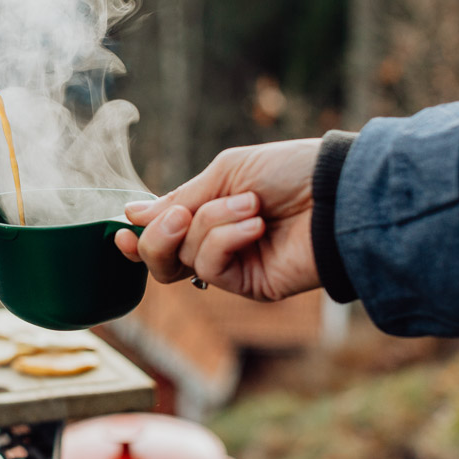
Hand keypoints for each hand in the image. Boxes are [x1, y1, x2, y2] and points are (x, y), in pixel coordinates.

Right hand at [115, 139, 321, 301]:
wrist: (337, 192)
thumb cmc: (289, 172)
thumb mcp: (225, 173)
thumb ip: (179, 198)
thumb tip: (130, 215)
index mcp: (210, 211)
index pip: (163, 232)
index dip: (138, 235)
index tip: (120, 230)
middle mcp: (218, 242)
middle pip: (161, 259)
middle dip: (157, 238)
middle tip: (179, 216)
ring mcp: (234, 266)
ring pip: (182, 260)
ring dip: (210, 225)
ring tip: (249, 206)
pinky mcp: (250, 286)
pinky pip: (210, 269)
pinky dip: (226, 241)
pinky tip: (256, 225)